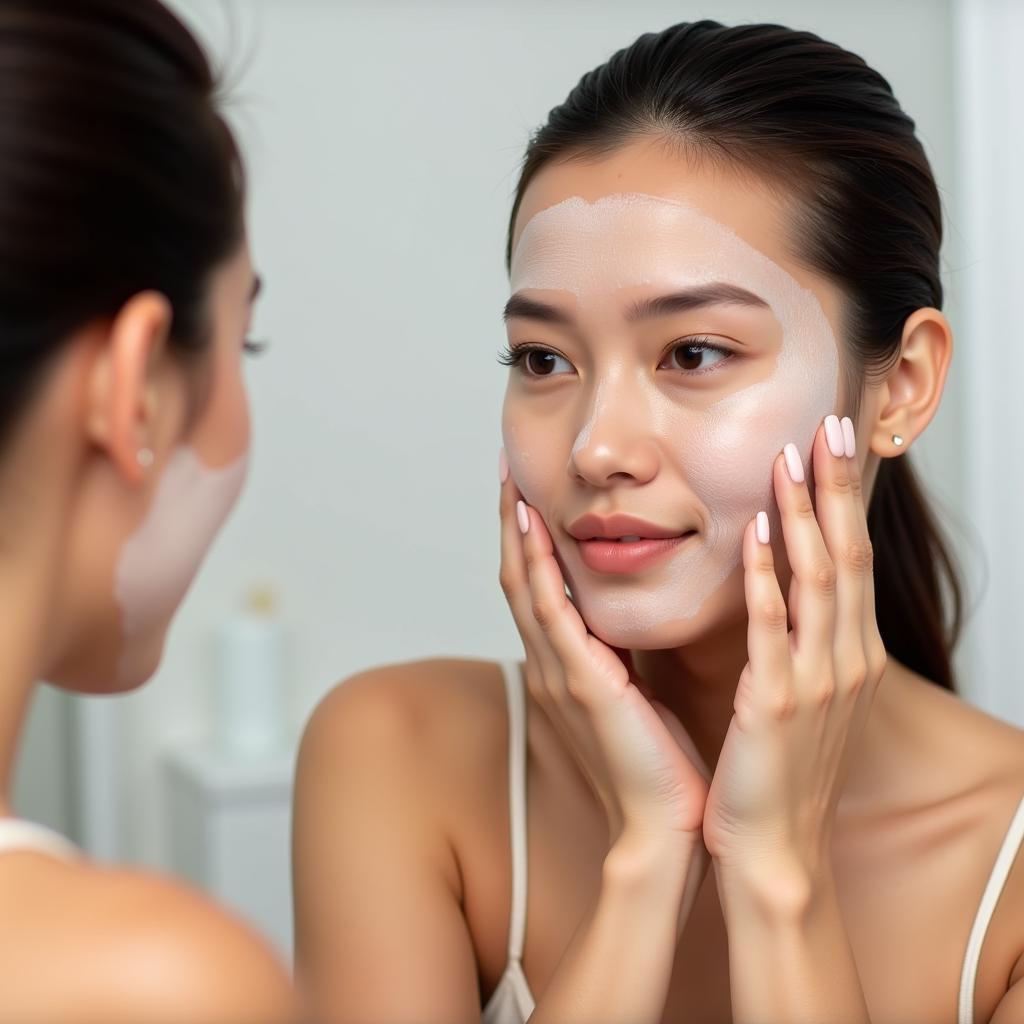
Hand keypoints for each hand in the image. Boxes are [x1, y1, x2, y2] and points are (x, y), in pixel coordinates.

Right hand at [499, 458, 709, 862]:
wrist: (662, 825)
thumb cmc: (656, 763)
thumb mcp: (635, 694)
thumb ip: (621, 655)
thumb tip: (628, 617)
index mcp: (565, 666)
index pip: (536, 588)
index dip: (528, 540)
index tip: (530, 493)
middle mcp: (550, 664)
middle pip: (518, 577)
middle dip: (512, 523)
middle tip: (508, 468)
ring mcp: (558, 673)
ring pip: (525, 587)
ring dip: (516, 533)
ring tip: (513, 482)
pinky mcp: (581, 683)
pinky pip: (551, 613)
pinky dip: (538, 567)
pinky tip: (535, 530)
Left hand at [702, 415, 886, 888]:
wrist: (775, 850)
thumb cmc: (779, 771)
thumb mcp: (802, 695)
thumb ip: (799, 642)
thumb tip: (784, 589)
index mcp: (847, 655)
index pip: (851, 560)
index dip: (843, 502)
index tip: (831, 447)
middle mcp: (844, 660)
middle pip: (848, 555)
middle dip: (837, 489)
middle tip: (829, 426)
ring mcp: (818, 681)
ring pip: (820, 580)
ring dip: (805, 515)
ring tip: (792, 458)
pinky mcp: (780, 703)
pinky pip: (774, 629)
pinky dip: (767, 577)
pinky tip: (755, 533)